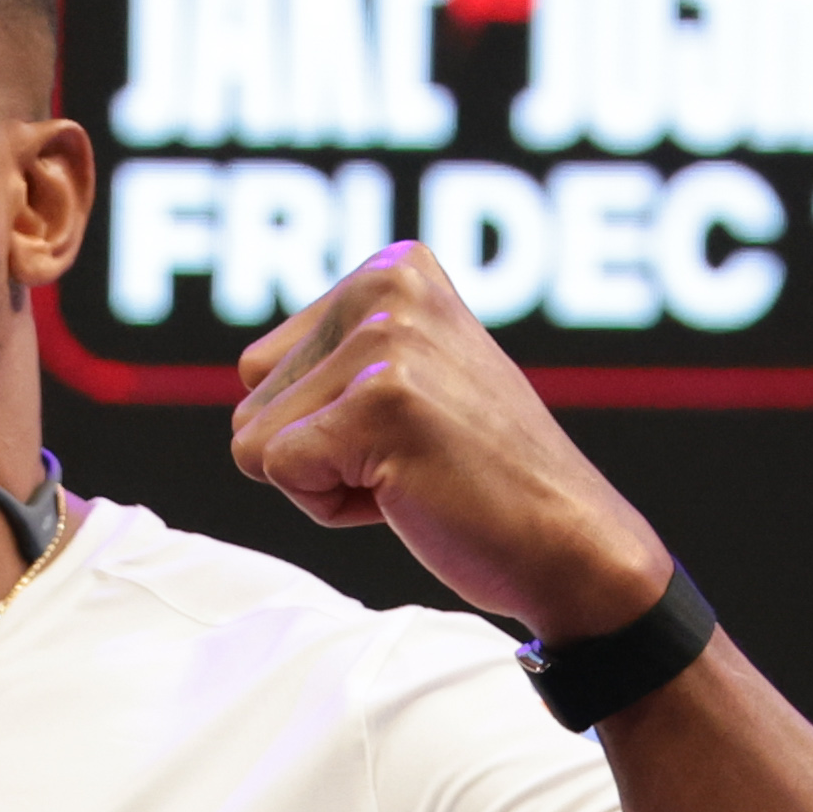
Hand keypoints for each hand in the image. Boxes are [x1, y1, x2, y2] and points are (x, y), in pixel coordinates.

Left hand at [233, 245, 673, 640]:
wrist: (566, 542)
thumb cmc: (475, 476)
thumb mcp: (407, 378)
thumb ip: (335, 356)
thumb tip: (246, 367)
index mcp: (391, 269)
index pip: (257, 367)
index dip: (316, 423)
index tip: (401, 428)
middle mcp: (386, 286)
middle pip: (248, 403)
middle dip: (314, 452)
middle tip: (408, 457)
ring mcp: (385, 340)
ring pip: (254, 441)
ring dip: (323, 480)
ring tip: (410, 470)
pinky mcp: (380, 401)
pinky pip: (277, 472)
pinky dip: (330, 506)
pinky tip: (407, 491)